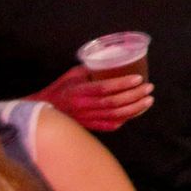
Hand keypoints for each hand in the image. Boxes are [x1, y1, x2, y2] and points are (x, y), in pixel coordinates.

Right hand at [31, 65, 152, 132]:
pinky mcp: (88, 127)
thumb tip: (111, 63)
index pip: (104, 88)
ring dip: (134, 109)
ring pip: (115, 116)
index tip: (139, 78)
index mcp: (78, 92)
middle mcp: (83, 107)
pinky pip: (110, 126)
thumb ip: (91, 70)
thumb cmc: (59, 90)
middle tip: (149, 88)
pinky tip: (135, 112)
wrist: (41, 112)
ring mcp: (86, 119)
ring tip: (148, 100)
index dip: (122, 84)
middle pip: (113, 103)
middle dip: (134, 96)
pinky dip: (124, 120)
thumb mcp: (72, 75)